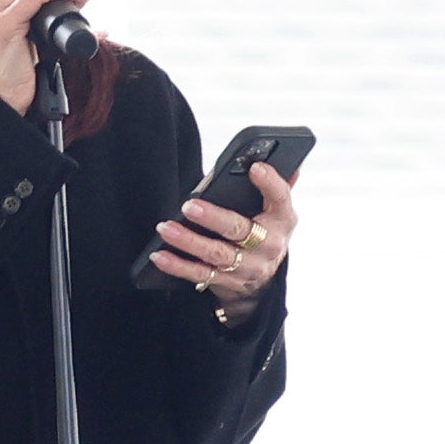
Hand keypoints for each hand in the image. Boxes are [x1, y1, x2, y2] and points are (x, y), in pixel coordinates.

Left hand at [151, 160, 299, 311]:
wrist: (261, 282)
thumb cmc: (263, 233)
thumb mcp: (275, 212)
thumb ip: (275, 188)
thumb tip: (284, 161)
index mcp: (283, 220)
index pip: (281, 199)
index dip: (270, 184)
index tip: (255, 168)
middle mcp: (269, 245)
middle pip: (241, 230)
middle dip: (214, 218)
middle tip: (189, 206)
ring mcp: (249, 267)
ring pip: (217, 254)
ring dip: (189, 241)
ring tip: (165, 228)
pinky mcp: (228, 282)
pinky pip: (201, 275)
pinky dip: (178, 266)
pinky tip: (159, 256)